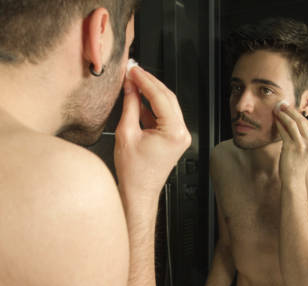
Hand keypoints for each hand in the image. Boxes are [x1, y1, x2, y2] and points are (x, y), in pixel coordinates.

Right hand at [114, 67, 191, 200]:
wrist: (138, 192)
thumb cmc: (134, 173)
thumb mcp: (126, 133)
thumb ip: (130, 105)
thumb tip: (130, 86)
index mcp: (173, 132)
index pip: (160, 96)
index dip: (144, 80)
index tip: (133, 69)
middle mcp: (181, 133)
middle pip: (167, 97)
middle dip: (149, 82)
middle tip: (133, 71)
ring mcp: (180, 136)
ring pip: (167, 104)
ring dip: (151, 92)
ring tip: (133, 82)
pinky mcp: (174, 138)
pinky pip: (164, 115)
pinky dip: (152, 106)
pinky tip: (138, 98)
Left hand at [274, 103, 307, 182]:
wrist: (293, 179)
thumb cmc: (296, 164)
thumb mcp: (304, 150)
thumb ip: (303, 138)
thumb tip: (293, 122)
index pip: (307, 123)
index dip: (297, 114)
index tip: (289, 108)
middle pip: (301, 121)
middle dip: (290, 110)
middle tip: (282, 104)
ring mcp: (302, 145)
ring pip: (293, 124)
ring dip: (284, 114)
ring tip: (277, 109)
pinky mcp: (291, 148)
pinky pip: (284, 131)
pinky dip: (279, 123)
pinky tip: (275, 119)